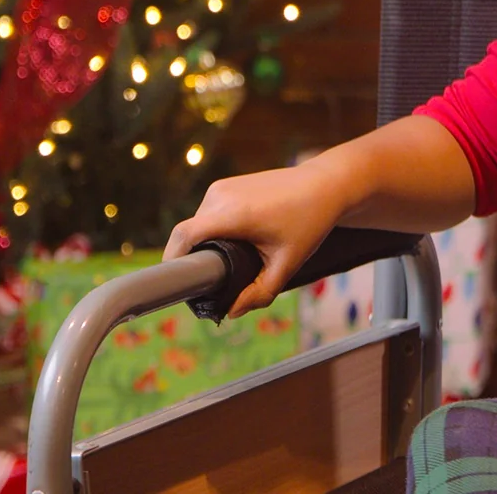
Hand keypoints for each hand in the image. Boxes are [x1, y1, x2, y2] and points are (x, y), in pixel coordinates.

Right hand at [164, 162, 349, 318]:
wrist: (324, 185)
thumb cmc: (308, 223)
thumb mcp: (287, 264)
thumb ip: (259, 293)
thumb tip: (231, 312)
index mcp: (233, 214)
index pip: (183, 236)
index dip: (172, 262)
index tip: (177, 285)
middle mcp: (221, 196)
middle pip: (189, 235)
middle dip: (194, 259)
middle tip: (212, 284)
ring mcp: (221, 187)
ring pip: (197, 224)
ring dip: (204, 244)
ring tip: (229, 263)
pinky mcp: (225, 184)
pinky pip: (207, 213)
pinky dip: (213, 230)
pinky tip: (234, 243)